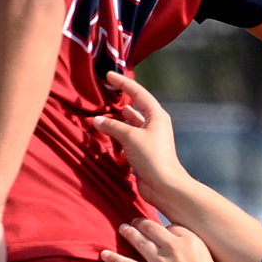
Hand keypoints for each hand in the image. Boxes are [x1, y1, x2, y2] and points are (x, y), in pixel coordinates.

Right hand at [93, 73, 189, 207]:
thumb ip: (112, 126)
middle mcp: (153, 125)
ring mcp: (148, 140)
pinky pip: (126, 143)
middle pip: (132, 110)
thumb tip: (97, 120)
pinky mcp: (142, 154)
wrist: (164, 186)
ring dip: (115, 126)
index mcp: (156, 115)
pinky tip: (107, 143)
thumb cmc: (152, 157)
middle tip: (101, 99)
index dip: (124, 83)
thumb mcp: (130, 137)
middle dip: (116, 107)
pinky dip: (117, 142)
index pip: (138, 93)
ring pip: (128, 127)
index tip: (109, 75)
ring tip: (99, 121)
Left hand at [101, 218, 230, 261]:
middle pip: (151, 226)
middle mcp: (172, 245)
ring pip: (138, 240)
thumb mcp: (212, 261)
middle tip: (135, 223)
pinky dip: (114, 258)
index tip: (162, 233)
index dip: (165, 230)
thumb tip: (191, 252)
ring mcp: (159, 261)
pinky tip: (103, 254)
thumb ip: (198, 252)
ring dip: (128, 232)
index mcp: (190, 240)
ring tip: (122, 229)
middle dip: (142, 223)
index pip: (171, 227)